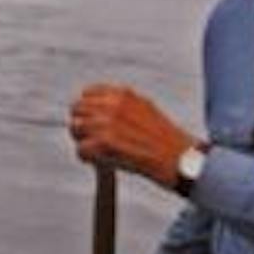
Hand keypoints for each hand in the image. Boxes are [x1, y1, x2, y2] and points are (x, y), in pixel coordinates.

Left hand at [67, 83, 196, 190]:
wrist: (178, 159)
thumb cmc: (166, 140)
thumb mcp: (144, 109)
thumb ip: (120, 106)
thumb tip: (99, 112)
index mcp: (123, 95)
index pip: (87, 93)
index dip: (87, 109)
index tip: (90, 119)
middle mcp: (113, 105)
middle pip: (77, 109)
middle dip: (81, 124)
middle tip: (89, 138)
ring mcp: (108, 123)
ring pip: (75, 128)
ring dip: (83, 141)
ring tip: (96, 150)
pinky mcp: (105, 143)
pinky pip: (81, 149)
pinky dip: (88, 157)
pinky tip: (100, 160)